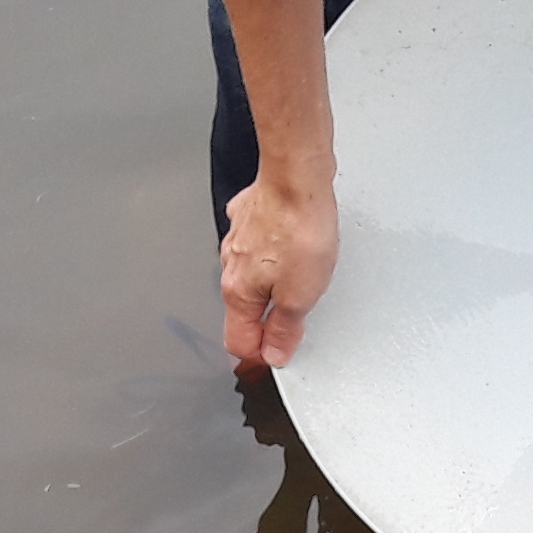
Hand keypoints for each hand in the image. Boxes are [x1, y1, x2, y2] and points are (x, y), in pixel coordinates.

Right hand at [221, 163, 336, 367]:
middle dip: (267, 320)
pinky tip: (292, 247)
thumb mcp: (300, 296)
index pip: (237, 341)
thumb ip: (285, 329)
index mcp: (238, 292)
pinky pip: (258, 243)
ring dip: (272, 284)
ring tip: (302, 278)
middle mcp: (230, 266)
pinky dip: (272, 252)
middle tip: (297, 320)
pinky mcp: (251, 215)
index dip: (259, 354)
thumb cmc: (299, 230)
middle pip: (243, 309)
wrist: (296, 177)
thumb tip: (275, 353)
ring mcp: (238, 238)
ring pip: (250, 274)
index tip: (278, 355)